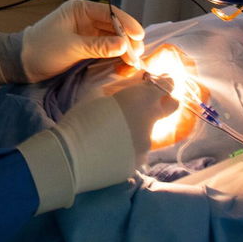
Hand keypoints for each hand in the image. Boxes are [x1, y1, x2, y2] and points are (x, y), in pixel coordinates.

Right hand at [17, 80, 177, 212]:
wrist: (71, 156)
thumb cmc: (81, 117)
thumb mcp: (99, 92)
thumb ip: (124, 84)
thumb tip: (138, 79)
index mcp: (141, 99)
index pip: (167, 85)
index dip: (163, 82)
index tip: (153, 83)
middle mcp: (150, 121)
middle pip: (172, 106)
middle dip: (164, 101)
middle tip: (145, 103)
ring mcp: (146, 145)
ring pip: (148, 130)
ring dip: (137, 127)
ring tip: (111, 133)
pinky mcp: (139, 162)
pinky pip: (138, 149)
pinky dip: (129, 146)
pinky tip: (110, 148)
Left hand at [20, 0, 143, 81]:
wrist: (21, 62)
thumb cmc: (43, 49)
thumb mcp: (72, 47)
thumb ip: (99, 46)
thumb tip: (124, 45)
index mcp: (80, 9)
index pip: (110, 13)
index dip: (127, 24)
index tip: (139, 37)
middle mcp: (85, 18)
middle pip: (114, 26)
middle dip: (127, 39)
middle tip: (138, 55)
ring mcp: (86, 32)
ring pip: (111, 38)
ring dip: (122, 48)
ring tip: (134, 61)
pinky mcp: (84, 46)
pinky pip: (104, 48)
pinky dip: (114, 55)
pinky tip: (123, 62)